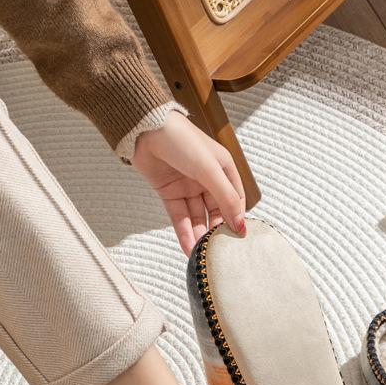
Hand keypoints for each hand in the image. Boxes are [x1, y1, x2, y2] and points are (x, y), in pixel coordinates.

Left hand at [132, 111, 245, 254]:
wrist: (145, 129)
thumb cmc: (182, 139)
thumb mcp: (209, 169)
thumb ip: (226, 197)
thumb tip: (240, 223)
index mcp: (223, 168)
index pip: (235, 199)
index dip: (237, 218)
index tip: (238, 238)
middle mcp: (207, 178)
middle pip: (216, 210)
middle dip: (216, 230)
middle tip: (218, 250)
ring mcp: (187, 186)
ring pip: (197, 216)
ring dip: (199, 235)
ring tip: (201, 254)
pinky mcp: (169, 192)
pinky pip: (180, 216)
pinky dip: (184, 232)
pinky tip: (188, 248)